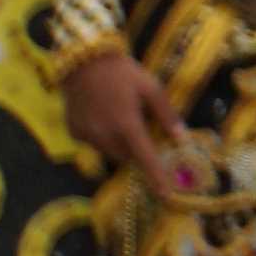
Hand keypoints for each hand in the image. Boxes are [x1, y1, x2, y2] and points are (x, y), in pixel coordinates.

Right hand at [61, 51, 174, 171]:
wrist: (83, 60)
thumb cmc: (122, 72)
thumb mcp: (151, 87)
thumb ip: (166, 115)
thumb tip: (181, 138)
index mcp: (127, 124)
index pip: (145, 158)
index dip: (156, 177)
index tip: (166, 194)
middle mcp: (104, 134)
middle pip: (127, 156)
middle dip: (137, 150)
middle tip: (140, 129)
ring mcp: (86, 134)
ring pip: (109, 151)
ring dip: (119, 143)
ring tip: (119, 116)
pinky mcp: (73, 131)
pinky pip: (93, 142)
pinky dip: (101, 136)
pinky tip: (102, 114)